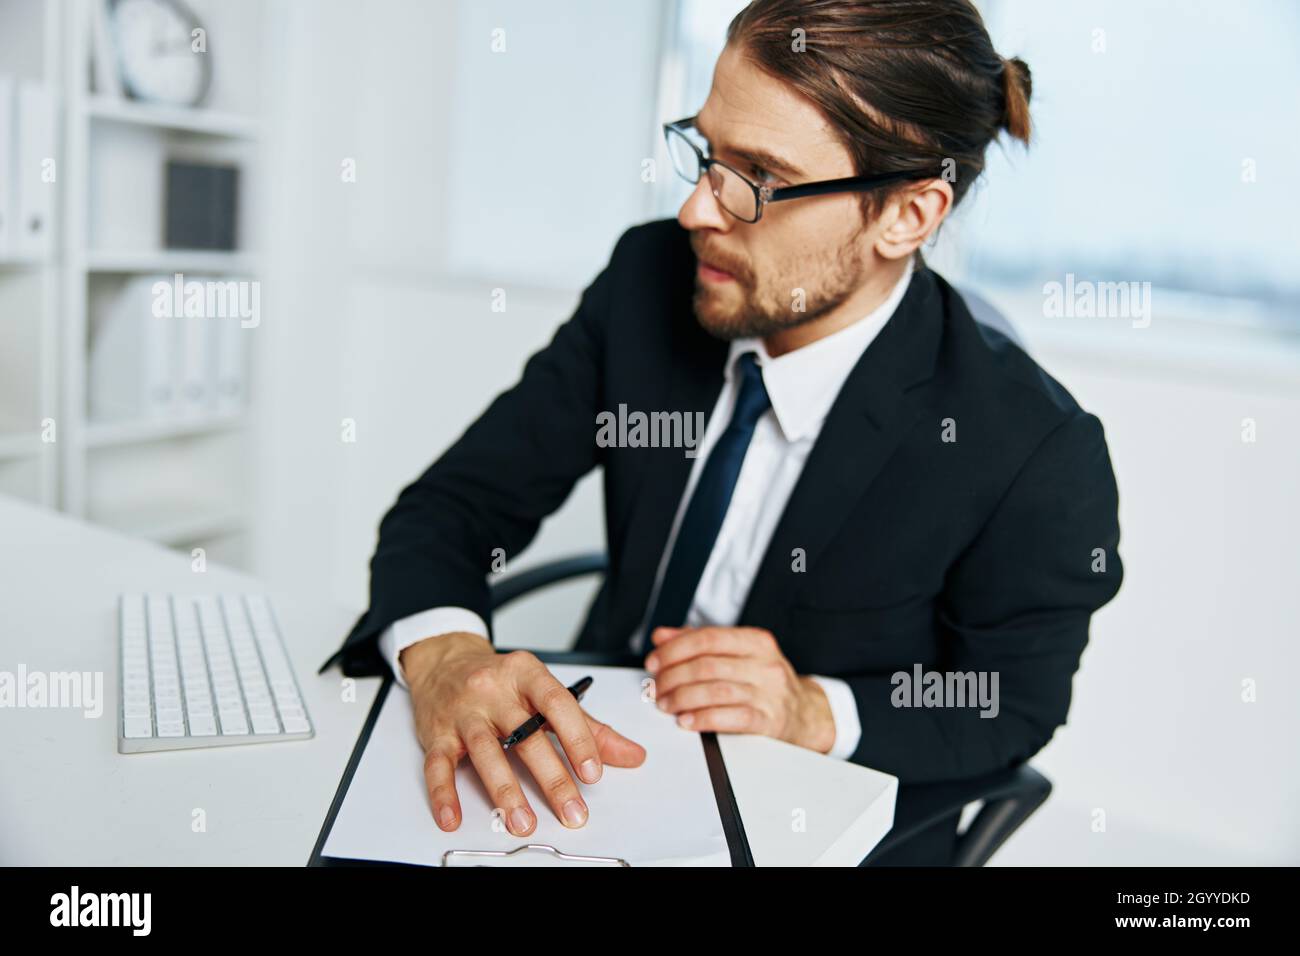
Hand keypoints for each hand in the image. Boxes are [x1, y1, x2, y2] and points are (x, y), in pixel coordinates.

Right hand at [399, 632, 645, 835]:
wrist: (445, 663)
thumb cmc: (501, 680)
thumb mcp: (544, 692)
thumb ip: (588, 726)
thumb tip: (630, 755)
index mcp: (526, 674)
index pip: (557, 704)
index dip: (577, 738)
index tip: (593, 772)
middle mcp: (494, 690)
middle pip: (525, 735)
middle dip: (551, 778)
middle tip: (571, 810)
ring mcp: (463, 712)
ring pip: (485, 751)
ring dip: (505, 791)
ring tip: (523, 821)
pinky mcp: (436, 733)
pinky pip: (437, 764)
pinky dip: (443, 793)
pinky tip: (453, 817)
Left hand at [644, 626, 834, 752]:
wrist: (806, 714)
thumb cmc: (766, 682)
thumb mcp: (740, 655)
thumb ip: (700, 643)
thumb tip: (662, 636)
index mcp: (756, 641)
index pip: (707, 638)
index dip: (674, 649)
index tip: (654, 661)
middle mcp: (765, 664)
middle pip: (707, 666)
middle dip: (672, 677)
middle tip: (656, 687)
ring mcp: (770, 693)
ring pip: (715, 691)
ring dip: (682, 699)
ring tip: (665, 705)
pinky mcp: (770, 721)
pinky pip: (731, 718)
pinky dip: (703, 719)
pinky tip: (687, 721)